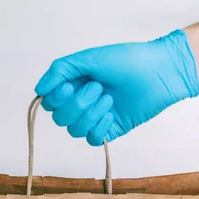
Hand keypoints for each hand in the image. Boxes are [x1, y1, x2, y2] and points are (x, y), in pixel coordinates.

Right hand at [34, 29, 198, 145]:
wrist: (159, 74)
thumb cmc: (127, 61)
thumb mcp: (89, 58)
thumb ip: (60, 70)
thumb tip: (39, 90)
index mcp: (73, 84)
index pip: (49, 102)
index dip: (56, 99)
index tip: (70, 86)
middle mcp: (81, 101)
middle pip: (60, 118)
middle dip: (77, 105)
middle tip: (98, 88)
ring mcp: (95, 117)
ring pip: (74, 131)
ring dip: (91, 114)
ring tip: (109, 99)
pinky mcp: (110, 130)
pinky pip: (92, 140)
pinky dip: (99, 128)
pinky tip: (111, 115)